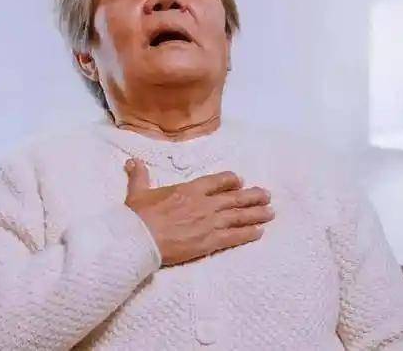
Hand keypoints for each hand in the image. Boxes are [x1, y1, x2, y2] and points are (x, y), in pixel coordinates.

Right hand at [124, 158, 273, 265]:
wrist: (141, 239)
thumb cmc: (139, 216)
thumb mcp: (137, 192)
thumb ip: (139, 176)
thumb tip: (132, 162)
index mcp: (189, 190)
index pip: (216, 181)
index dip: (230, 180)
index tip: (240, 181)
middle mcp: (204, 204)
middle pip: (234, 198)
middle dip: (252, 196)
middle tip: (266, 195)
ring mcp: (209, 222)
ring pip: (239, 216)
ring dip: (256, 214)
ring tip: (270, 212)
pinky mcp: (210, 241)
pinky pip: (235, 236)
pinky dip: (248, 234)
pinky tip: (259, 232)